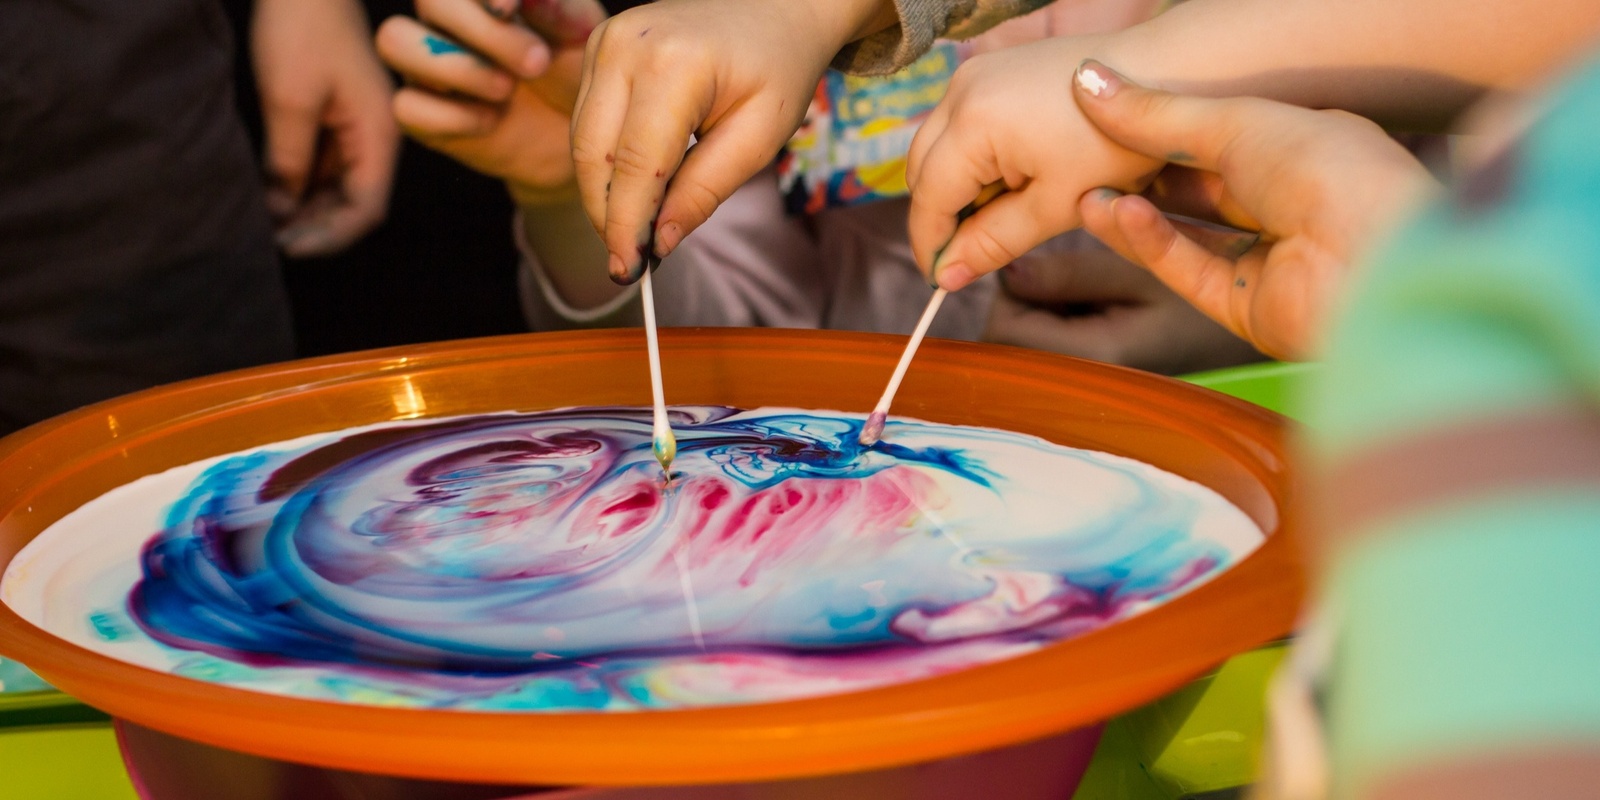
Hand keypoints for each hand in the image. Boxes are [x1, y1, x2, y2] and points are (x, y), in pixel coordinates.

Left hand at [253, 0, 398, 256]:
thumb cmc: (302, 27)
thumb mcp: (289, 99)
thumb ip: (287, 160)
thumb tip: (280, 211)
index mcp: (379, 136)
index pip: (365, 210)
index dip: (329, 236)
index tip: (286, 246)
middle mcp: (375, 140)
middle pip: (354, 206)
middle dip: (315, 229)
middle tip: (269, 243)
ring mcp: (355, 130)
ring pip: (337, 190)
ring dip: (305, 212)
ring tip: (266, 226)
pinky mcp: (334, 120)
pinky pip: (322, 167)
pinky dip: (298, 187)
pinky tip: (269, 196)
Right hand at [375, 0, 594, 206]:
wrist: (574, 135)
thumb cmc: (572, 71)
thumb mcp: (581, 37)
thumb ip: (559, 8)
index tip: (510, 8)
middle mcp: (445, 21)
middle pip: (430, 1)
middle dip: (484, 32)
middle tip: (537, 62)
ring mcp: (425, 65)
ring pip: (394, 41)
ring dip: (455, 66)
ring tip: (507, 89)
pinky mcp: (421, 114)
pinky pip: (405, 106)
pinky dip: (449, 115)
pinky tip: (491, 121)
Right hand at [570, 0, 895, 283]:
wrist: (776, 8)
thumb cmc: (778, 69)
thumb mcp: (759, 139)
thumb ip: (705, 191)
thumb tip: (658, 242)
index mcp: (674, 66)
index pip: (633, 165)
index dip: (627, 225)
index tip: (630, 271)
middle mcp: (626, 46)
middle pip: (593, 155)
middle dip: (608, 216)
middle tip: (632, 261)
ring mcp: (606, 40)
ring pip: (582, 141)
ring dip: (604, 192)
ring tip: (638, 226)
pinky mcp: (600, 44)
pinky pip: (588, 120)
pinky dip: (605, 162)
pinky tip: (636, 186)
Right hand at [905, 36, 1161, 292]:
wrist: (1163, 72)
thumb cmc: (1117, 142)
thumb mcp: (1055, 206)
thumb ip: (993, 242)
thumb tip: (947, 277)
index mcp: (974, 124)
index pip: (928, 199)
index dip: (931, 246)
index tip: (943, 281)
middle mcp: (961, 89)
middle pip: (920, 170)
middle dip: (940, 215)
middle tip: (974, 250)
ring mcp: (975, 72)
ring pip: (937, 146)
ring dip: (956, 185)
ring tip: (1003, 210)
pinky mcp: (991, 68)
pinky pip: (960, 122)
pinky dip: (972, 157)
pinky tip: (1013, 175)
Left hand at [984, 231, 1262, 374]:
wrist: (1256, 318)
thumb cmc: (1208, 282)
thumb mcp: (1141, 267)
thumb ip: (1070, 275)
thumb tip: (1006, 274)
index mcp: (1092, 359)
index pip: (1007, 330)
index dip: (1010, 290)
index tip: (1037, 256)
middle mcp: (1081, 382)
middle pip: (1008, 340)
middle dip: (1021, 300)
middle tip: (1063, 265)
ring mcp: (1085, 383)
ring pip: (1026, 341)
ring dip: (1039, 307)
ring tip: (1086, 281)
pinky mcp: (1091, 372)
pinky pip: (1049, 344)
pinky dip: (1057, 317)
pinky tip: (1094, 301)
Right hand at [1070, 61, 1435, 359]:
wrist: (1375, 260)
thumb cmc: (1329, 171)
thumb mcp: (1237, 123)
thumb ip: (1157, 113)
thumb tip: (1086, 80)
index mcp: (1307, 148)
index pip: (1224, 135)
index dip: (1166, 128)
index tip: (1109, 117)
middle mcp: (1292, 205)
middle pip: (1202, 189)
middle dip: (1143, 177)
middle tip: (1086, 163)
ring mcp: (1273, 260)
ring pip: (1188, 234)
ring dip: (1136, 217)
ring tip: (1084, 197)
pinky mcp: (1250, 309)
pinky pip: (1190, 271)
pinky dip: (1153, 245)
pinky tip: (1117, 218)